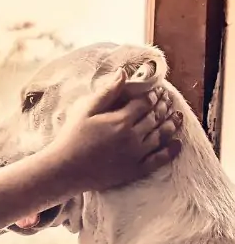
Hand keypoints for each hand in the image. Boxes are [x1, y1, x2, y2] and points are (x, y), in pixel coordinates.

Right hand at [46, 68, 182, 194]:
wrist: (65, 171)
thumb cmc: (71, 139)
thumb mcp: (85, 111)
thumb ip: (107, 92)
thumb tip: (123, 72)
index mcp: (121, 120)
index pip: (145, 102)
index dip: (154, 93)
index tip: (158, 89)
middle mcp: (132, 137)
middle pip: (156, 117)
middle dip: (164, 106)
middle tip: (169, 100)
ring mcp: (135, 156)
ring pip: (161, 136)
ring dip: (172, 124)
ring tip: (178, 116)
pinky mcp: (134, 171)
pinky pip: (158, 160)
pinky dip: (171, 151)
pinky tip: (178, 144)